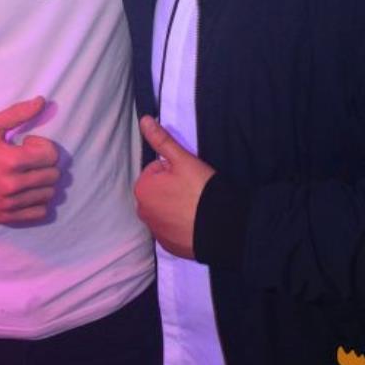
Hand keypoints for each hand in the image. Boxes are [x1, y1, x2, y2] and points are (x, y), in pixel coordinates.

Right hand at [0, 97, 58, 224]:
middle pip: (53, 175)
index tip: (27, 145)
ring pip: (49, 194)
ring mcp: (11, 204)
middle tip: (27, 160)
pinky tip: (25, 191)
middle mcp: (13, 185)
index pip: (51, 155)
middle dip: (44, 164)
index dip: (42, 146)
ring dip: (42, 182)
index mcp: (12, 161)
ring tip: (26, 175)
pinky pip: (39, 212)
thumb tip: (42, 101)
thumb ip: (18, 113)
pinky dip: (37, 201)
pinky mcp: (7, 217)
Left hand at [135, 116, 214, 258]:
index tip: (188, 176)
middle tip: (193, 190)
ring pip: (164, 209)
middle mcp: (142, 212)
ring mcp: (155, 230)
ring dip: (175, 206)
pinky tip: (195, 222)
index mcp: (142, 189)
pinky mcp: (167, 245)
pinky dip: (180, 224)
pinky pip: (171, 228)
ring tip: (196, 206)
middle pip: (158, 190)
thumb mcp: (182, 160)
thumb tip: (144, 120)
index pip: (156, 169)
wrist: (221, 227)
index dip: (174, 169)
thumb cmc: (200, 190)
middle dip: (171, 188)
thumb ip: (161, 140)